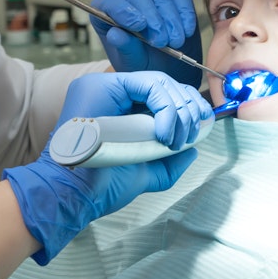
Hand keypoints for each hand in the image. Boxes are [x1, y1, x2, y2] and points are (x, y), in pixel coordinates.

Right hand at [4, 71, 210, 263]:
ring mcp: (106, 85)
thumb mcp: (145, 173)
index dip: (186, 106)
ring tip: (175, 140)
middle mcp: (113, 91)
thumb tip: (193, 150)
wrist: (76, 196)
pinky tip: (163, 134)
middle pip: (164, 83)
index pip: (162, 93)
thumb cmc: (103, 186)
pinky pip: (148, 85)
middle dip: (188, 107)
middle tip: (191, 134)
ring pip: (159, 82)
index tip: (201, 127)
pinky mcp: (103, 86)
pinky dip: (165, 108)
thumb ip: (169, 161)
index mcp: (121, 107)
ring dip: (179, 111)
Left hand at [90, 0, 202, 86]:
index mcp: (105, 10)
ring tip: (176, 42)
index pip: (110, 3)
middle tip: (162, 41)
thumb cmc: (143, 62)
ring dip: (171, 20)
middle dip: (153, 18)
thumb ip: (125, 48)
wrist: (166, 64)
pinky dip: (185, 13)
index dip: (124, 12)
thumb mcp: (132, 62)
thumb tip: (115, 34)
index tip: (139, 26)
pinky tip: (187, 30)